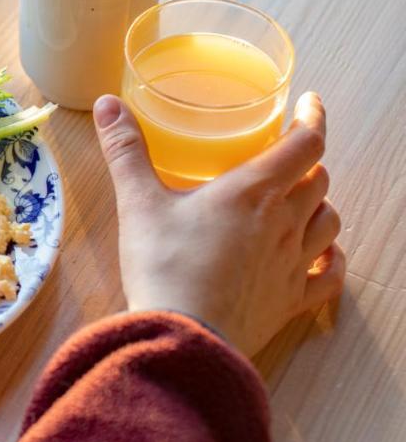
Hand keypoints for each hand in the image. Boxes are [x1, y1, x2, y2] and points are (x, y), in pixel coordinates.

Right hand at [93, 91, 344, 356]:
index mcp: (252, 191)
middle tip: (287, 158)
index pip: (305, 143)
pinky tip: (323, 256)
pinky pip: (332, 276)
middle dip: (308, 163)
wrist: (181, 337)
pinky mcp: (291, 301)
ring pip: (330, 223)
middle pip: (319, 180)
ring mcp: (293, 264)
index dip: (313, 117)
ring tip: (301, 202)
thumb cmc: (163, 267)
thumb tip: (108, 104)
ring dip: (320, 206)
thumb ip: (126, 151)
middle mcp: (283, 222)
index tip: (309, 104)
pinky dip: (333, 260)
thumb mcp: (138, 203)